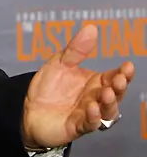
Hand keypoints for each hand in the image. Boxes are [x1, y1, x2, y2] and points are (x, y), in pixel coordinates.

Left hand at [21, 24, 135, 148]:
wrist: (28, 111)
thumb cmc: (48, 88)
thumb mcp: (59, 64)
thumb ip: (76, 50)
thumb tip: (91, 28)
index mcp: (94, 82)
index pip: (114, 77)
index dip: (123, 73)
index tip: (127, 65)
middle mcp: (95, 99)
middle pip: (115, 94)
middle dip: (120, 87)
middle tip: (119, 79)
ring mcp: (88, 114)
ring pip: (108, 112)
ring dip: (109, 103)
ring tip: (106, 93)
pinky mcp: (76, 127)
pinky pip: (90, 124)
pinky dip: (93, 117)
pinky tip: (92, 108)